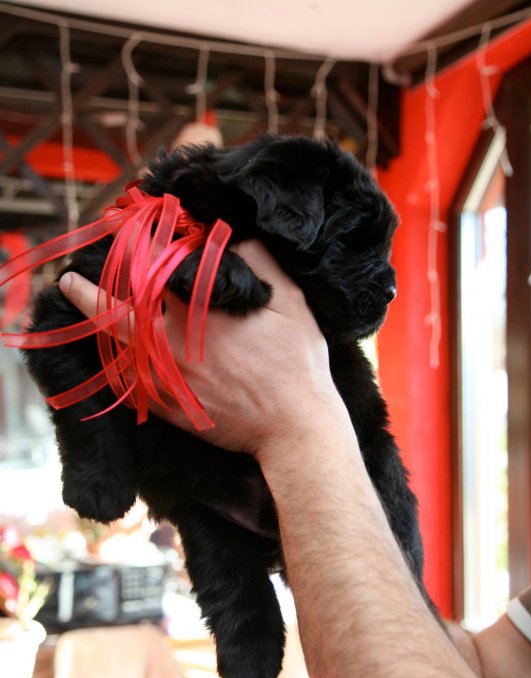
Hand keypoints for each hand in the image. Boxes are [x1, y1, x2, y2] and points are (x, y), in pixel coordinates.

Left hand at [59, 240, 337, 457]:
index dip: (130, 247)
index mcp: (197, 312)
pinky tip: (108, 360)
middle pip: (114, 315)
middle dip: (86, 294)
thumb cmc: (296, 363)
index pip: (151, 270)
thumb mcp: (290, 300)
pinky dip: (113, 371)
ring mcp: (167, 381)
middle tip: (67, 281)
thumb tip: (231, 238)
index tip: (115, 229)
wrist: (294, 429)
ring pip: (115, 352)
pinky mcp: (170, 409)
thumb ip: (258, 260)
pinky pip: (129, 388)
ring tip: (79, 320)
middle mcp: (171, 346)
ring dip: (94, 332)